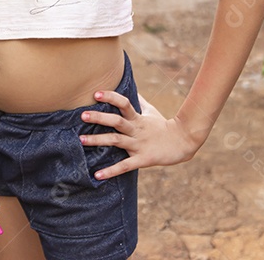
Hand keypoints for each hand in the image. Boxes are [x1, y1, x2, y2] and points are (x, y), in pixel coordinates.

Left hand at [78, 91, 206, 179]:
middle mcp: (136, 130)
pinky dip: (111, 171)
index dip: (111, 97)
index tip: (96, 93)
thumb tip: (132, 88)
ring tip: (81, 140)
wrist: (182, 142)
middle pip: (117, 121)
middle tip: (82, 114)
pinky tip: (97, 175)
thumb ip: (139, 101)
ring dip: (98, 140)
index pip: (124, 103)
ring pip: (116, 140)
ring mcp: (139, 145)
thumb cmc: (164, 126)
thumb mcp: (151, 112)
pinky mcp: (142, 159)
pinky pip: (124, 166)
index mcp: (138, 118)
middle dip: (99, 118)